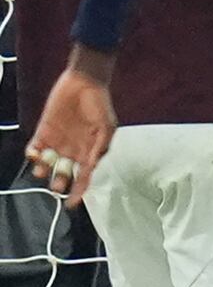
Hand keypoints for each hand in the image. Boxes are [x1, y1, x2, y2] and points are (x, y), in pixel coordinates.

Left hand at [26, 51, 118, 207]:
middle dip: (58, 184)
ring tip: (43, 167)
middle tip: (56, 185)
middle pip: (62, 176)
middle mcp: (72, 151)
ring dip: (42, 171)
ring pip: (46, 167)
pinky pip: (34, 150)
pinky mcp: (43, 133)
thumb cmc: (99, 103)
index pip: (83, 177)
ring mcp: (57, 143)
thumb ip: (100, 147)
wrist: (83, 83)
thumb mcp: (107, 126)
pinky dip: (32, 155)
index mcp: (89, 152)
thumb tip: (92, 166)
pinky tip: (35, 153)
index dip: (78, 192)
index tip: (71, 204)